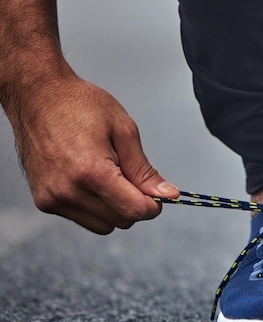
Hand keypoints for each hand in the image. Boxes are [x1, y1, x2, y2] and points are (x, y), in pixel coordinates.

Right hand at [12, 76, 178, 233]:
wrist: (36, 96)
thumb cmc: (79, 105)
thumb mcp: (123, 130)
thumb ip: (144, 170)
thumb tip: (168, 195)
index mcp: (91, 171)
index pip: (134, 210)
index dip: (153, 204)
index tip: (157, 193)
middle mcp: (68, 190)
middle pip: (122, 221)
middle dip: (134, 204)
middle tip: (129, 175)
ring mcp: (53, 199)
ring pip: (104, 226)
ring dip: (114, 208)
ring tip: (107, 175)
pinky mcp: (44, 202)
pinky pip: (84, 219)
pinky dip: (95, 206)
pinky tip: (90, 180)